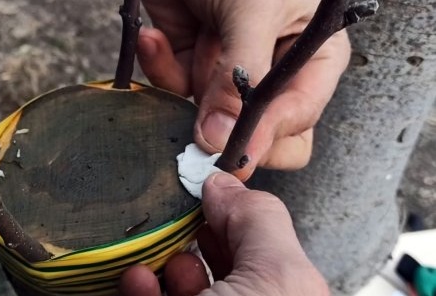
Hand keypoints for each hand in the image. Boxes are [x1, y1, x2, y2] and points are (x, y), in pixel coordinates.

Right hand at [119, 172, 328, 295]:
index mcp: (287, 292)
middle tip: (176, 216)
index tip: (205, 188)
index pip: (262, 244)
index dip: (236, 212)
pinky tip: (137, 277)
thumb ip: (258, 221)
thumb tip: (224, 184)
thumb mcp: (276, 274)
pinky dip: (140, 286)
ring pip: (182, 283)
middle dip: (195, 233)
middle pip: (219, 262)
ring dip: (162, 260)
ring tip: (153, 250)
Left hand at [137, 0, 350, 179]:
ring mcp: (227, 64)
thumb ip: (239, 77)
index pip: (298, 116)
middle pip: (258, 130)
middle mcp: (270, 66)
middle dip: (225, 133)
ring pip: (206, 114)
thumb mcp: (253, 11)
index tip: (234, 155)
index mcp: (310, 55)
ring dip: (181, 97)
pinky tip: (153, 37)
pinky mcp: (188, 54)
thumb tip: (220, 139)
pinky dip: (158, 65)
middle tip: (197, 138)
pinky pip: (173, 83)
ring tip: (167, 56)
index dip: (267, 138)